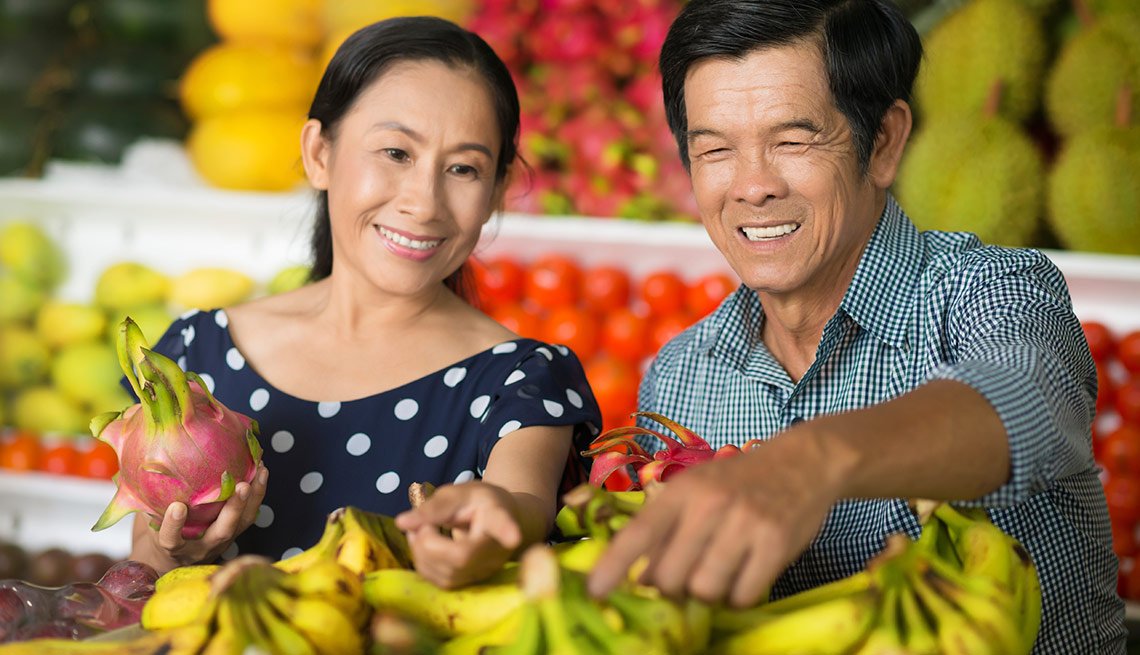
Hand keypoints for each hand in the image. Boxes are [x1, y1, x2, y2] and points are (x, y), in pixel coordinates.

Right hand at [135, 463, 268, 570]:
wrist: (169, 560)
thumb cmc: (155, 533)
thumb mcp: (146, 523)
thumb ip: (146, 505)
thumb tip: (137, 470)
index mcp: (173, 548)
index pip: (171, 541)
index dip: (174, 526)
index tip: (176, 508)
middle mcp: (200, 549)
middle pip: (220, 534)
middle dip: (232, 510)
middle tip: (241, 486)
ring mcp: (219, 542)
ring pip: (241, 524)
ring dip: (253, 498)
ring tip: (261, 470)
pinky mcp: (233, 533)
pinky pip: (248, 516)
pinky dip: (257, 495)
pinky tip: (262, 472)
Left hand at [395, 481, 522, 587]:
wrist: (498, 520)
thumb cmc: (477, 503)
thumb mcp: (458, 494)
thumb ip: (432, 507)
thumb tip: (401, 523)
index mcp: (498, 516)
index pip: (502, 525)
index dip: (507, 532)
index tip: (514, 537)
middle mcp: (497, 550)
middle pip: (460, 557)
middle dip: (428, 542)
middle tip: (422, 523)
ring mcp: (486, 570)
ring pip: (447, 575)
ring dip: (421, 553)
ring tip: (421, 530)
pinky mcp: (472, 583)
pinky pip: (441, 582)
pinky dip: (424, 563)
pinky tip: (424, 545)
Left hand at [587, 432, 842, 607]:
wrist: (804, 460)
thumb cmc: (740, 481)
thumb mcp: (697, 490)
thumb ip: (667, 529)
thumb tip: (641, 579)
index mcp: (682, 491)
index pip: (638, 534)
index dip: (612, 567)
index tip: (594, 592)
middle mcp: (710, 505)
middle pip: (669, 576)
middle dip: (673, 587)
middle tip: (688, 575)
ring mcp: (745, 524)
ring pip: (705, 590)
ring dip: (708, 593)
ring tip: (720, 573)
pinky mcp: (776, 543)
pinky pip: (743, 595)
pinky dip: (739, 596)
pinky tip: (744, 576)